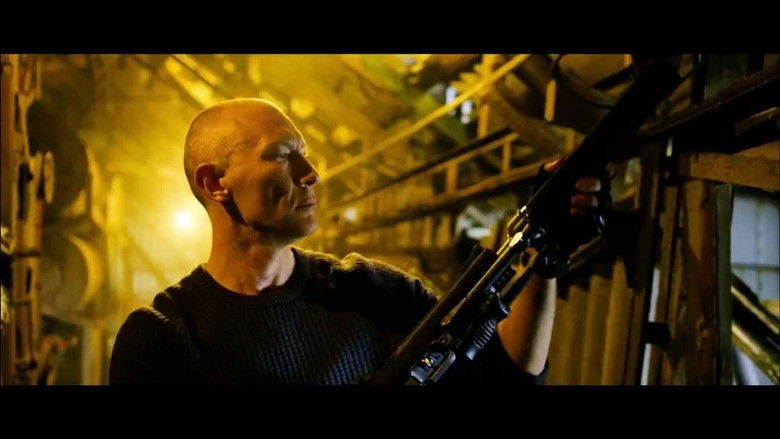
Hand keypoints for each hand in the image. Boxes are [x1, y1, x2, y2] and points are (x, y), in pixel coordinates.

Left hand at [532, 158, 611, 276]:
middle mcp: (594, 196)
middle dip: (592, 184)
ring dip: (589, 201)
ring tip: (572, 202)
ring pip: (602, 205)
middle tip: (577, 186)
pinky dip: (587, 218)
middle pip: (603, 187)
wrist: (535, 227)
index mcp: (587, 181)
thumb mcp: (542, 182)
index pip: (605, 173)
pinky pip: (597, 223)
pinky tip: (573, 213)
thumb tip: (559, 162)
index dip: (607, 170)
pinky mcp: (591, 228)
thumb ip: (548, 169)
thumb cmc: (543, 201)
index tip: (602, 169)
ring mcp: (594, 212)